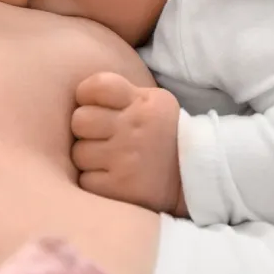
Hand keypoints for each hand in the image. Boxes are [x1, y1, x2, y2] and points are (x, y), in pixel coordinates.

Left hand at [70, 72, 185, 215]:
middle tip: (101, 136)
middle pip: (79, 120)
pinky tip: (111, 177)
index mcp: (142, 102)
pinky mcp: (120, 187)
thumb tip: (82, 96)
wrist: (195, 175)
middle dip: (86, 129)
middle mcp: (133, 128)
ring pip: (79, 153)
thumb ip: (122, 94)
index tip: (96, 106)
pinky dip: (94, 180)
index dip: (87, 95)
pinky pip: (85, 180)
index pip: (96, 86)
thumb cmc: (165, 133)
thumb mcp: (155, 102)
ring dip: (89, 157)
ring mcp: (126, 158)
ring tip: (109, 159)